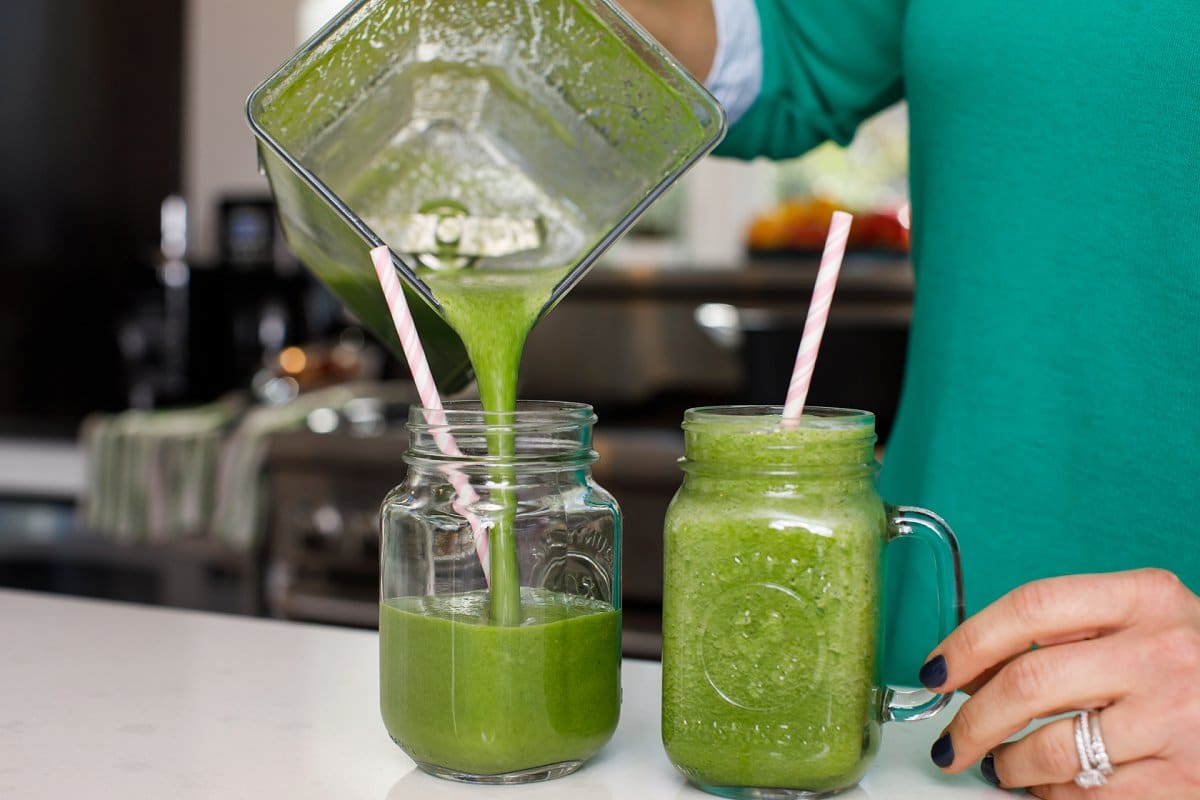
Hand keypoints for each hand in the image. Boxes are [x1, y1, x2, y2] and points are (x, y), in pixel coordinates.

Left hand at [918, 569, 1199, 797]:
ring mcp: (1180, 720)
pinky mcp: (1187, 784)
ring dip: (1009, 765)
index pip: (1030, 608)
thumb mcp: (1145, 622)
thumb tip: (971, 670)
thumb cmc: (1196, 664)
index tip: (936, 671)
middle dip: (973, 719)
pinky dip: (1053, 798)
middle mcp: (1164, 653)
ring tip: (1002, 766)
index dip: (968, 641)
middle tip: (952, 741)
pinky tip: (1051, 789)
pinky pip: (1089, 797)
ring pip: (1052, 749)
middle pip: (1028, 683)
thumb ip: (1067, 634)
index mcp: (1146, 597)